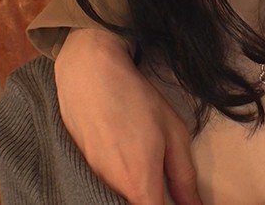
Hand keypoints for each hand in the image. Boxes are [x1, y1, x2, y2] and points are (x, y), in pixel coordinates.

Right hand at [55, 28, 201, 204]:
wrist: (89, 73)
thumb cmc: (136, 99)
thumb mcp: (173, 133)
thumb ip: (184, 177)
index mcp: (139, 183)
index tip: (178, 203)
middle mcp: (111, 189)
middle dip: (151, 202)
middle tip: (164, 189)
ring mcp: (91, 180)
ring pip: (117, 200)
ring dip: (133, 194)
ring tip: (144, 169)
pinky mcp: (79, 170)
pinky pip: (101, 189)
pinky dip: (117, 185)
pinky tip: (124, 161)